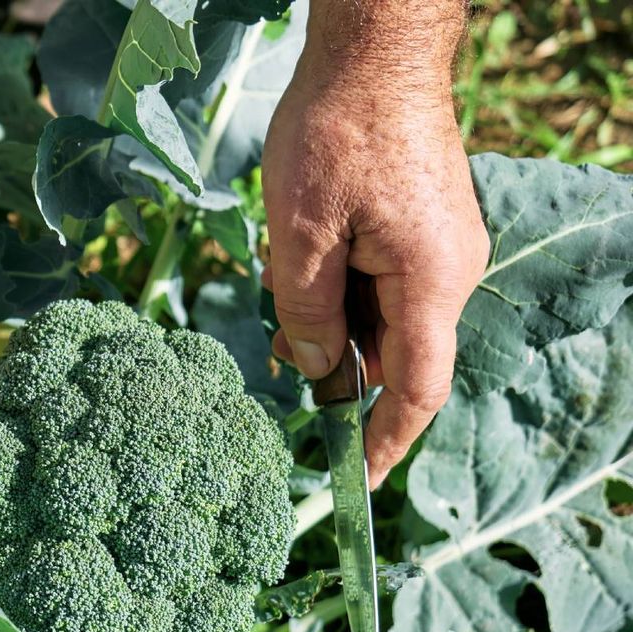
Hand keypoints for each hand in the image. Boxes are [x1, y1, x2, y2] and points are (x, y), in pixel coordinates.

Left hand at [261, 37, 488, 486]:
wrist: (376, 51)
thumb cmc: (337, 130)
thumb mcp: (298, 234)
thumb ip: (303, 315)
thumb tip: (311, 372)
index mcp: (430, 280)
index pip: (416, 389)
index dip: (384, 443)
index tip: (354, 481)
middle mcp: (450, 270)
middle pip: (394, 352)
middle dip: (334, 359)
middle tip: (280, 336)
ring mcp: (441, 247)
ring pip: (383, 316)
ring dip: (331, 315)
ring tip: (288, 271)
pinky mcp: (424, 228)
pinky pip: (384, 282)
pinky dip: (341, 285)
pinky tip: (305, 254)